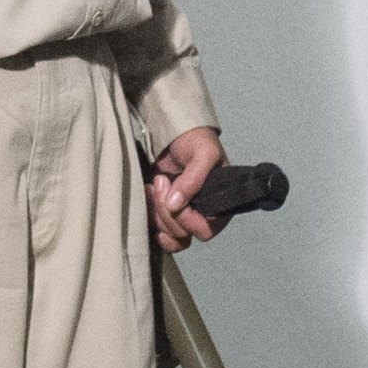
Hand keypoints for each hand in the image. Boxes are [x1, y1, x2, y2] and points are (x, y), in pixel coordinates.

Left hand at [147, 128, 223, 252]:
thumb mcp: (203, 153)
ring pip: (170, 235)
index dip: (188, 219)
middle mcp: (203, 214)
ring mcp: (184, 215)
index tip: (176, 198)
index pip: (206, 230)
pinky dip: (150, 219)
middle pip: (183, 234)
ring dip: (157, 214)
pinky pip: (159, 232)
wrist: (174, 132)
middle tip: (161, 180)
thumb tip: (176, 205)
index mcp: (219, 205)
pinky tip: (148, 199)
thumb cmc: (196, 139)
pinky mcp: (166, 214)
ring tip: (154, 185)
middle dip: (167, 211)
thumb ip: (194, 179)